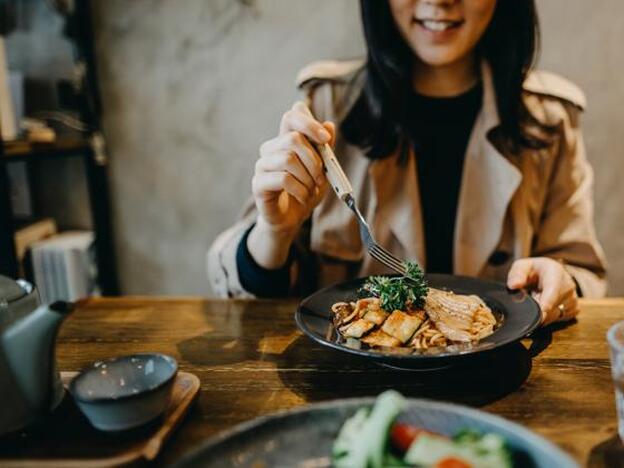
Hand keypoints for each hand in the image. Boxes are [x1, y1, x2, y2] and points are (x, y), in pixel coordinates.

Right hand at [252, 101, 334, 237]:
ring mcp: (262, 166)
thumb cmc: (305, 191)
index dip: (309, 122)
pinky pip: (283, 179)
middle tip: (321, 177)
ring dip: (307, 177)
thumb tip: (329, 125)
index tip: (325, 138)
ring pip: (288, 158)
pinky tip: (303, 197)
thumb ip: (325, 149)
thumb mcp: (322, 170)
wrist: (292, 219)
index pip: (291, 116)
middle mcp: (271, 149)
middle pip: (293, 138)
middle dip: (314, 159)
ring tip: (311, 189)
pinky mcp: (258, 184)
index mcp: (286, 141)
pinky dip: (300, 189)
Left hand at [507, 257, 579, 324]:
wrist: (547, 274)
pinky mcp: (573, 309)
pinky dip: (548, 316)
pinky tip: (543, 306)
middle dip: (537, 309)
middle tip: (528, 301)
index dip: (548, 301)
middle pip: (553, 306)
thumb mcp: (521, 267)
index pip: (553, 289)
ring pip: (555, 315)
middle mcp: (568, 286)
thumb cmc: (533, 270)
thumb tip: (514, 286)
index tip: (542, 310)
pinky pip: (558, 319)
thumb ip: (516, 274)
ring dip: (542, 313)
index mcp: (555, 272)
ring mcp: (573, 299)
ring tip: (536, 299)